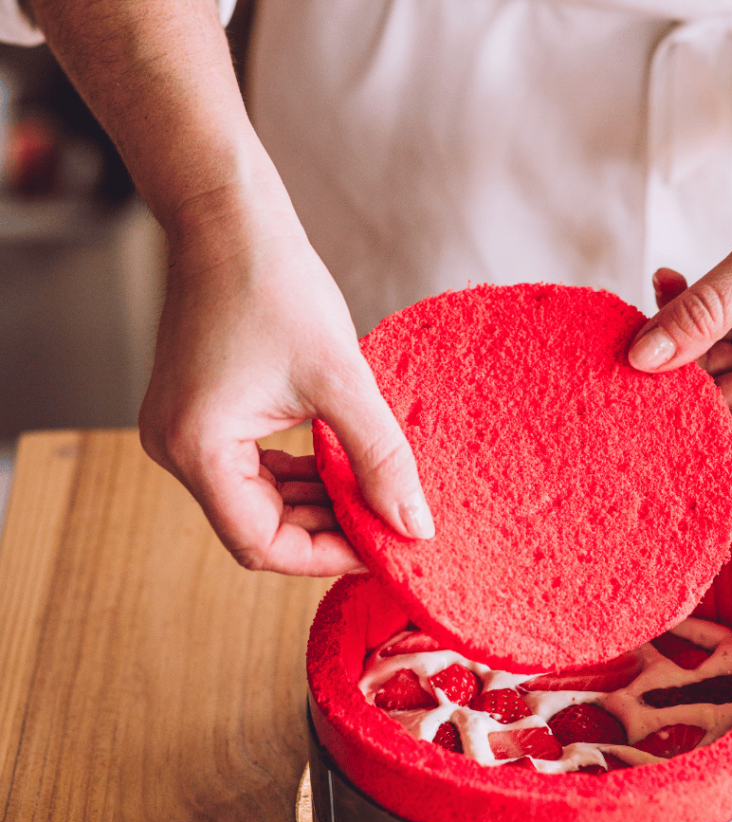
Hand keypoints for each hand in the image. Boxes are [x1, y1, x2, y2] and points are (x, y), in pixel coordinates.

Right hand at [139, 202, 433, 575]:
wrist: (229, 218)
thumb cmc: (275, 283)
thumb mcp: (342, 380)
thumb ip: (382, 458)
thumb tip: (414, 526)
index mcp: (197, 448)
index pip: (261, 544)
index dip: (325, 555)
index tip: (380, 546)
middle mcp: (176, 450)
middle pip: (258, 529)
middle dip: (326, 531)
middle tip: (386, 523)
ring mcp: (183, 433)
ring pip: (258, 503)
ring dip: (316, 505)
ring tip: (371, 496)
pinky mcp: (201, 416)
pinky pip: (253, 470)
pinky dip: (299, 477)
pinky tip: (340, 468)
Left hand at [629, 152, 731, 475]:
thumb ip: (701, 314)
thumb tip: (641, 360)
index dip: (697, 450)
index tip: (640, 433)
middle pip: (720, 410)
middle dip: (673, 388)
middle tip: (627, 357)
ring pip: (706, 370)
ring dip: (673, 343)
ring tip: (642, 312)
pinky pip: (710, 334)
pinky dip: (686, 312)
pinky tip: (667, 280)